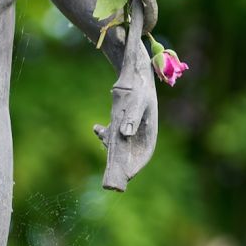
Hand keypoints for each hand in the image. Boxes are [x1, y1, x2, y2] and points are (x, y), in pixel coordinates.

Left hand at [97, 49, 162, 190]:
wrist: (136, 68)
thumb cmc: (138, 84)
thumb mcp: (136, 101)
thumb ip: (131, 118)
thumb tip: (122, 135)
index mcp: (149, 130)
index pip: (144, 153)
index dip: (135, 166)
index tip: (124, 176)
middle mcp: (141, 130)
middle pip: (131, 152)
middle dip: (120, 163)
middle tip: (109, 177)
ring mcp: (131, 125)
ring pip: (121, 144)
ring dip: (111, 149)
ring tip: (103, 150)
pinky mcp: (123, 118)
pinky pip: (114, 132)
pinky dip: (105, 134)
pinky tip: (97, 128)